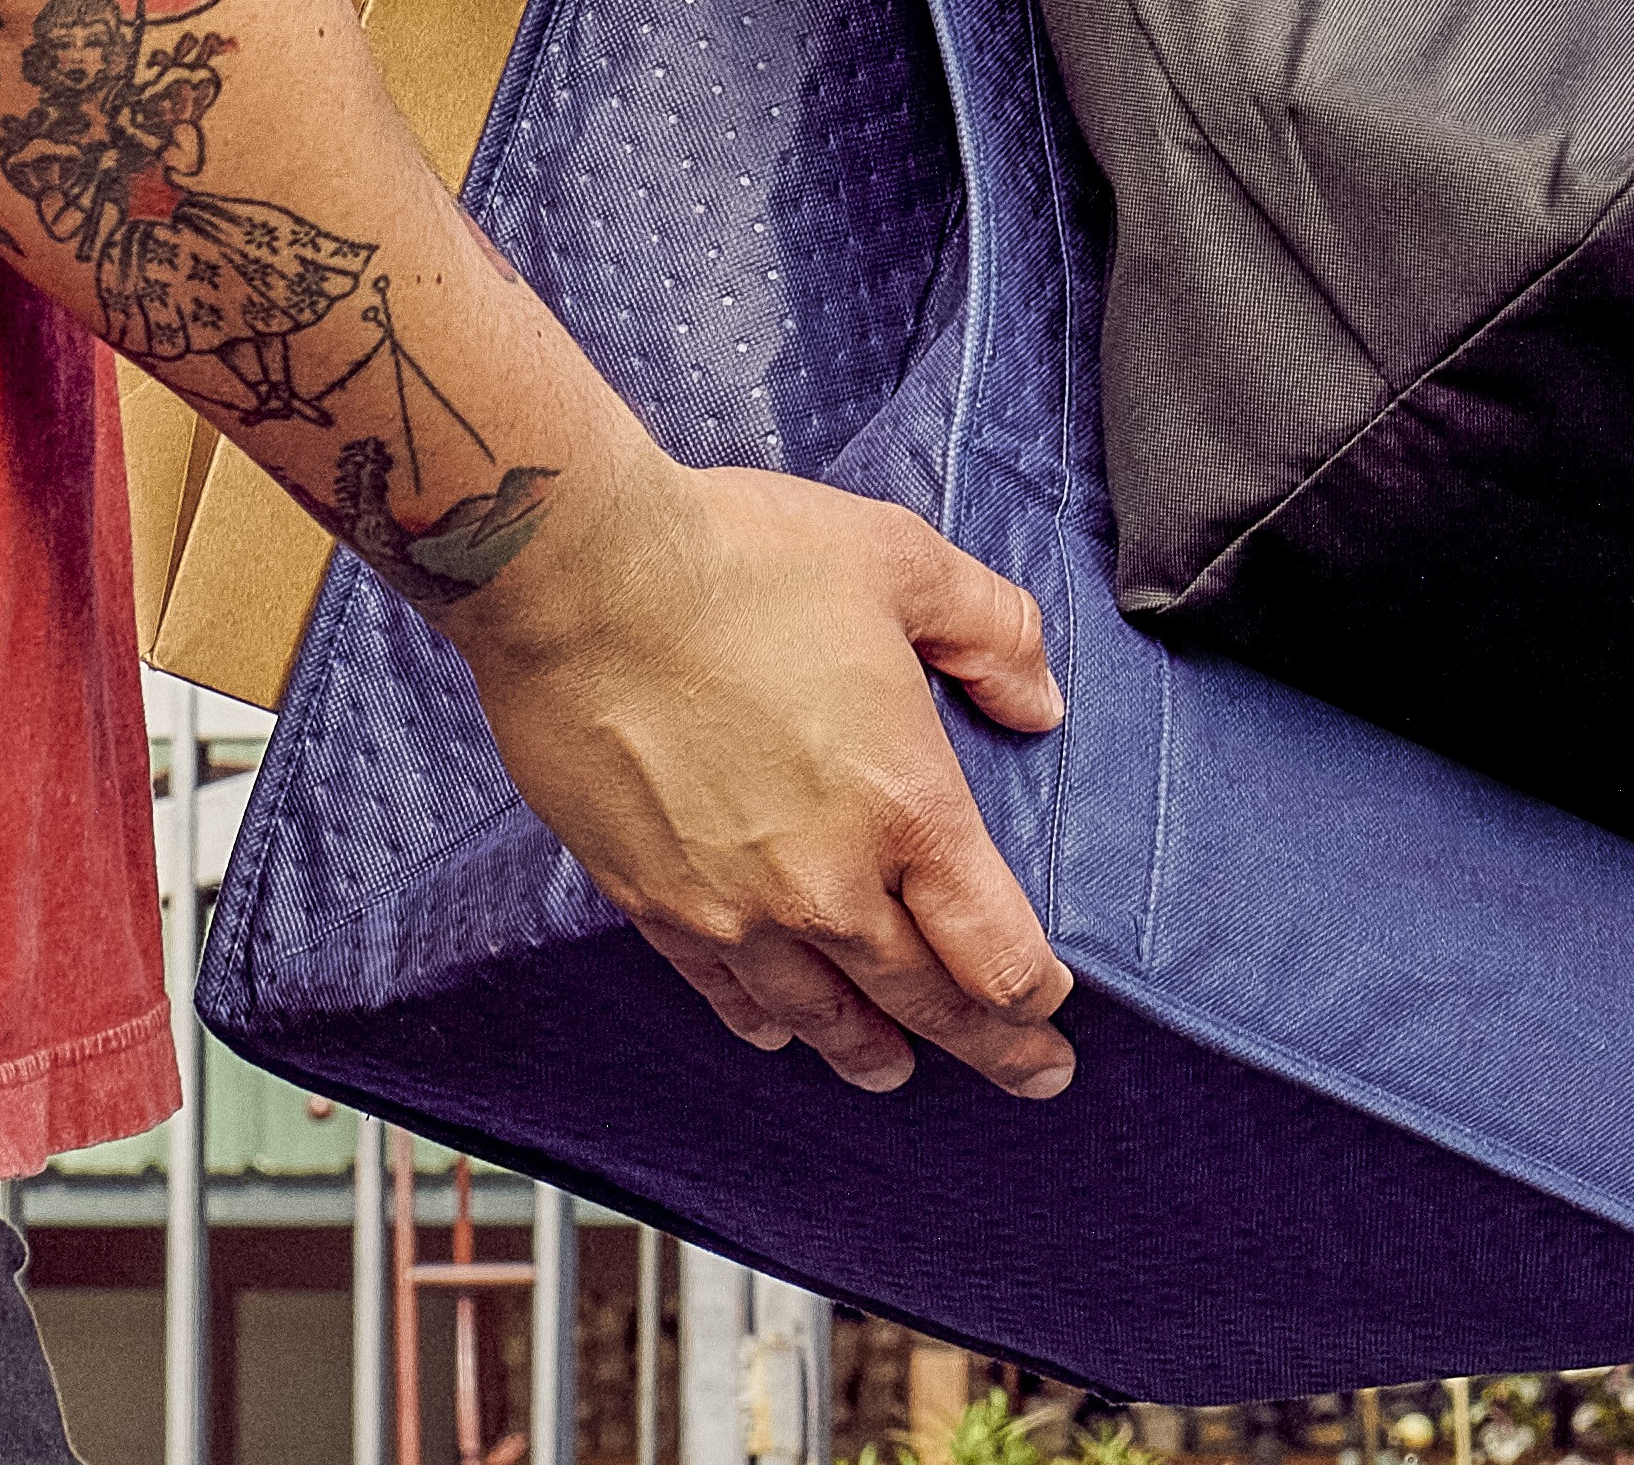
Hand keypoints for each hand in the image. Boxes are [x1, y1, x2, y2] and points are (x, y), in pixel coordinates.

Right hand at [444, 456, 1084, 1095]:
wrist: (580, 578)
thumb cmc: (741, 560)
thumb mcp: (902, 561)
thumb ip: (992, 631)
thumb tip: (1039, 700)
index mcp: (909, 808)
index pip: (996, 951)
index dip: (1035, 992)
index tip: (1053, 998)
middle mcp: (828, 883)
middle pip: (925, 1003)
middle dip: (990, 1047)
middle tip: (1030, 1073)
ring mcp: (734, 905)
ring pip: (824, 1014)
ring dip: (871, 1050)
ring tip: (897, 1071)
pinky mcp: (653, 900)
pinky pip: (723, 991)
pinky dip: (762, 1020)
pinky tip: (777, 1029)